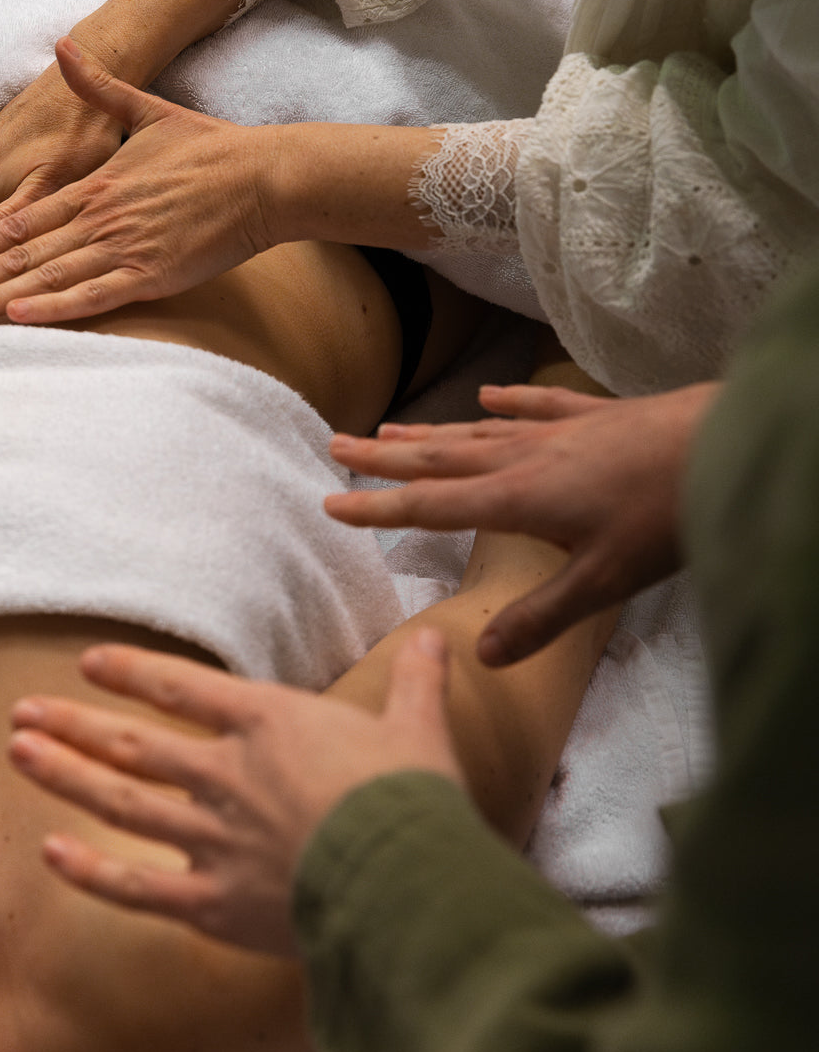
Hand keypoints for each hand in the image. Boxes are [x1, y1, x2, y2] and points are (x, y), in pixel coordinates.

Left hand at [0, 38, 281, 324]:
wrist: (263, 176)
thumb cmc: (210, 149)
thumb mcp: (147, 109)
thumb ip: (99, 85)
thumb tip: (63, 43)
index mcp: (92, 186)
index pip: (19, 220)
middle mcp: (99, 217)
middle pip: (18, 255)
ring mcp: (123, 247)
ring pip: (46, 278)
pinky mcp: (152, 274)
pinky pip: (94, 294)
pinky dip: (55, 307)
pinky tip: (20, 317)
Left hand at [8, 631, 462, 954]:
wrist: (406, 883)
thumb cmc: (414, 801)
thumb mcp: (420, 729)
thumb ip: (418, 682)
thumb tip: (439, 638)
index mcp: (269, 723)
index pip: (184, 688)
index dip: (133, 672)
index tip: (89, 661)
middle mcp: (227, 773)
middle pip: (134, 744)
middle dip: (73, 724)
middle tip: (22, 711)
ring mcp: (213, 838)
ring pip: (122, 803)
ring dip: (65, 776)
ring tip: (18, 753)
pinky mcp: (213, 902)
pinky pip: (137, 886)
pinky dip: (91, 872)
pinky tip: (50, 852)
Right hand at [327, 380, 720, 666]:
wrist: (720, 442)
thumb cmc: (664, 516)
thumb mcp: (603, 582)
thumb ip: (541, 618)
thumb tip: (480, 655)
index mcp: (518, 498)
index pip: (431, 505)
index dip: (377, 507)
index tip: (329, 502)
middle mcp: (525, 456)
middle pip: (439, 457)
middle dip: (384, 456)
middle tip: (336, 444)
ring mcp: (557, 430)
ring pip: (477, 430)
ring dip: (429, 431)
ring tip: (390, 426)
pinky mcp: (592, 414)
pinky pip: (535, 404)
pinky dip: (505, 402)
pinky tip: (487, 396)